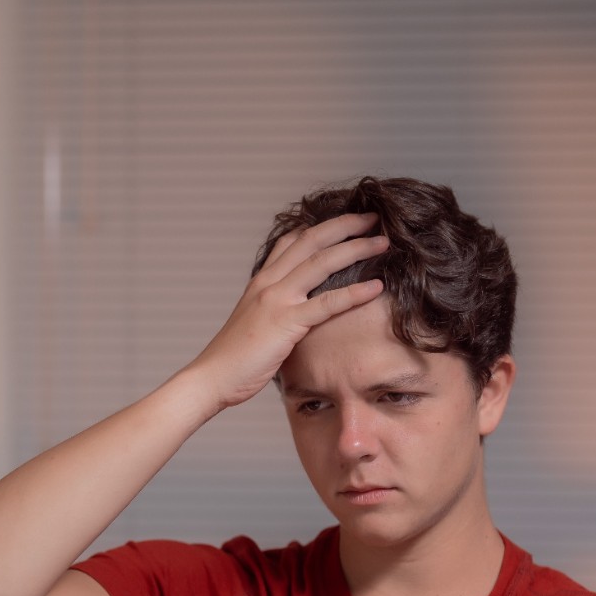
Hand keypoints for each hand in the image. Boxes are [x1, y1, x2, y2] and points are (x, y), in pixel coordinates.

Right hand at [180, 212, 387, 410]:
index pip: (291, 241)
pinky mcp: (286, 323)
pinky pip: (327, 303)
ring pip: (322, 262)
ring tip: (383, 242)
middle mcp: (268, 282)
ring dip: (356, 248)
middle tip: (373, 218)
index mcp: (260, 281)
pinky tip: (377, 287)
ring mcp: (277, 300)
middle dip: (345, 225)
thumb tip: (294, 312)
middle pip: (312, 240)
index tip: (345, 220)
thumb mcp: (252, 322)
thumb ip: (272, 309)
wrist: (212, 378)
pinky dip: (355, 292)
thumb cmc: (233, 358)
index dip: (320, 226)